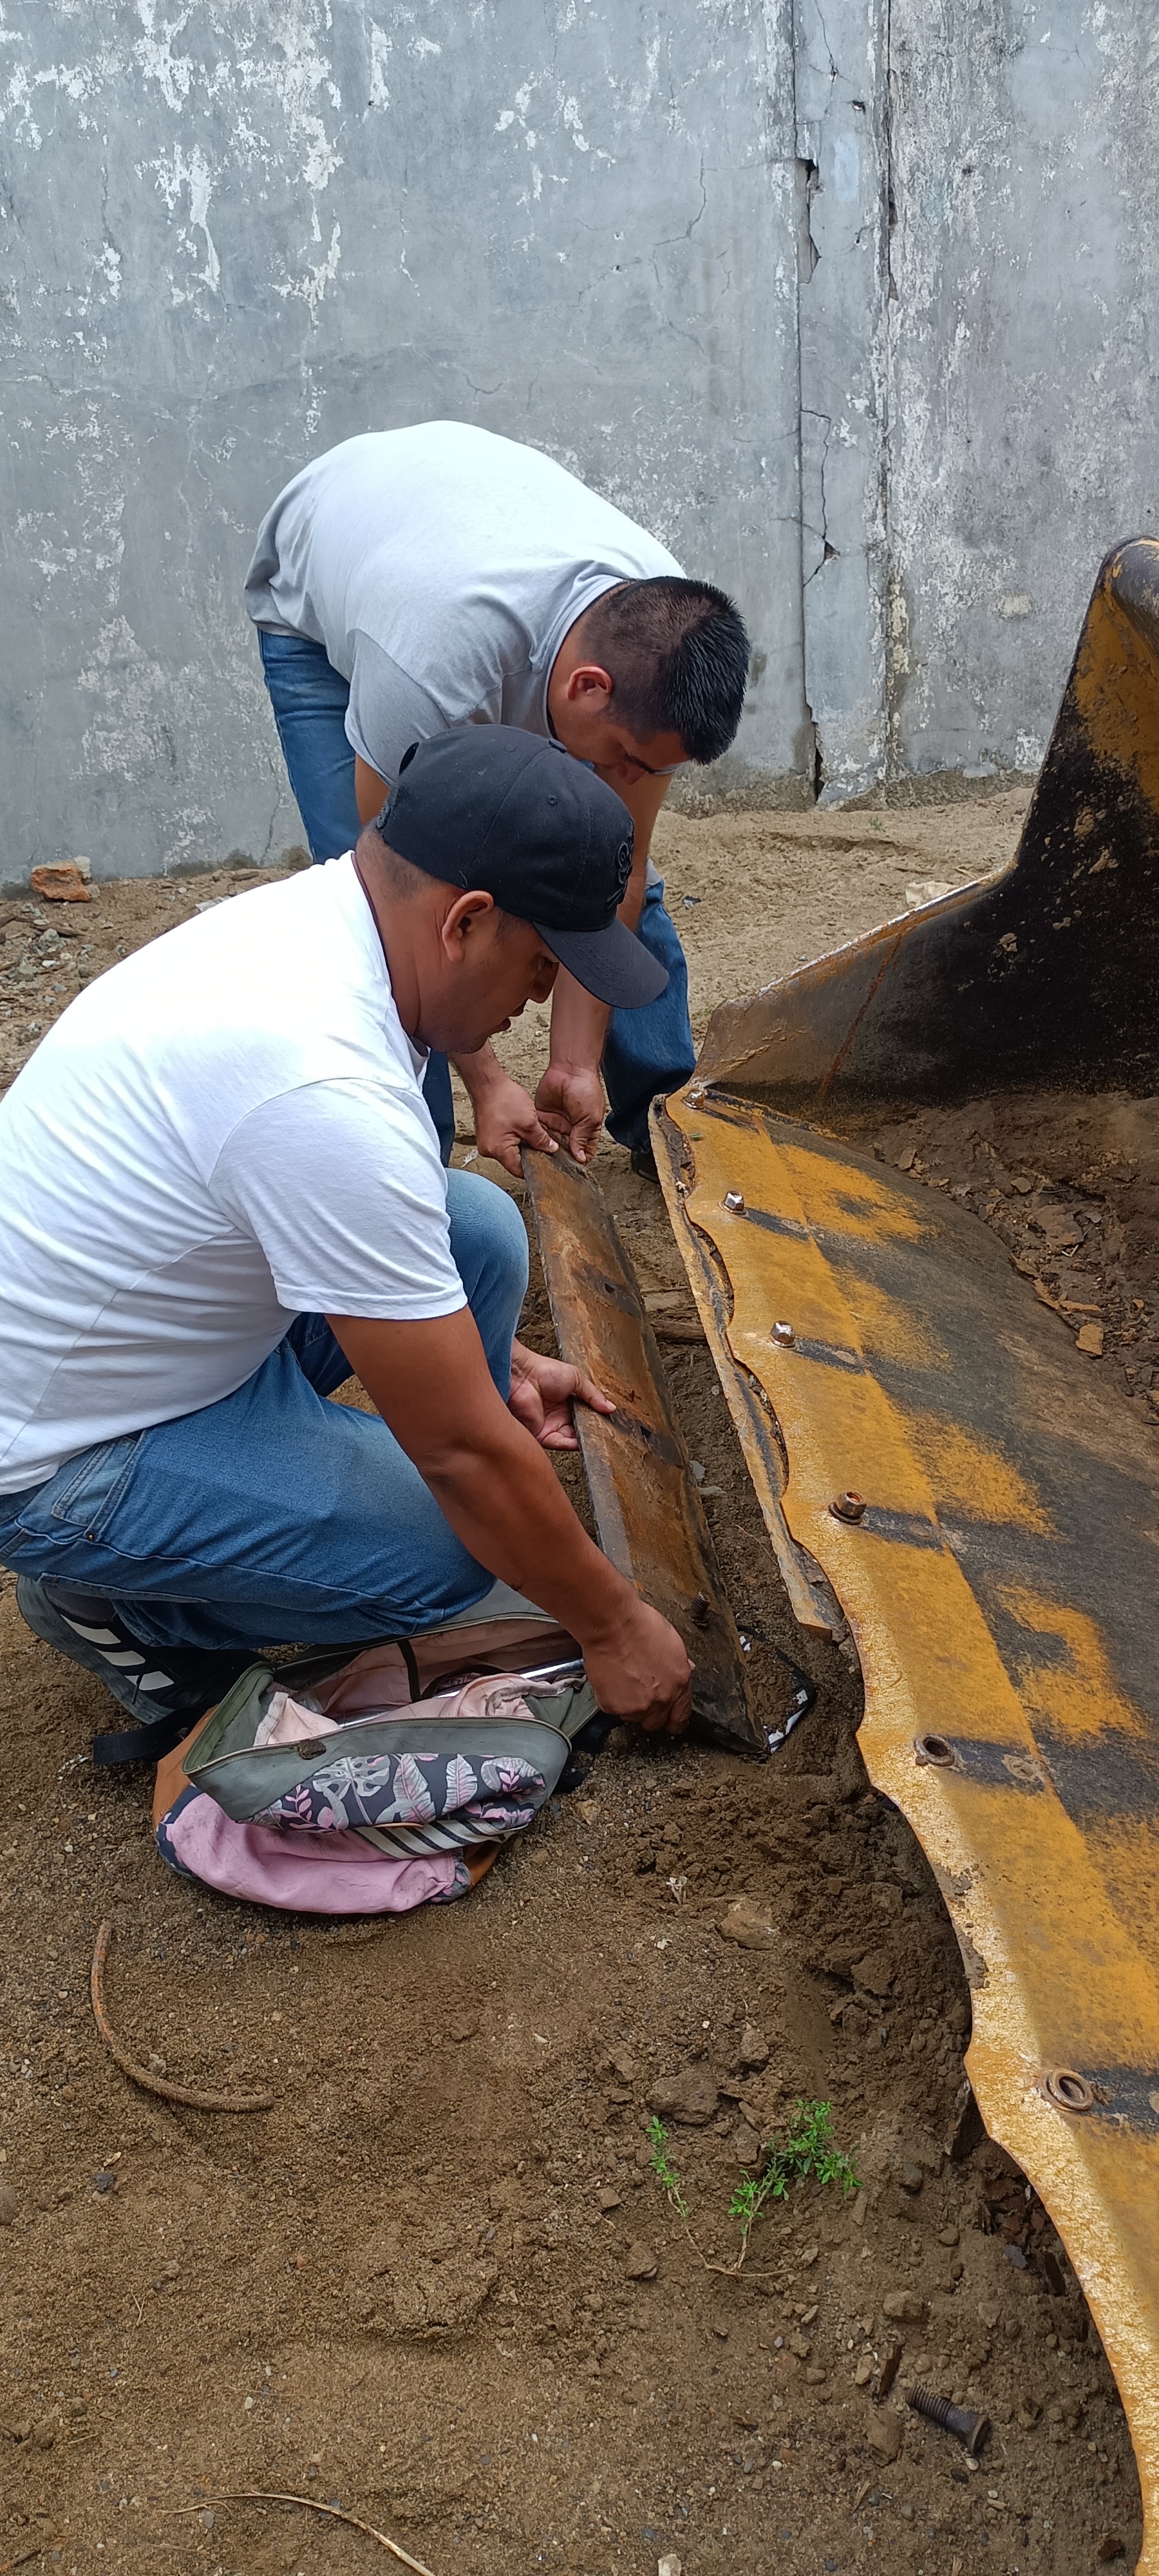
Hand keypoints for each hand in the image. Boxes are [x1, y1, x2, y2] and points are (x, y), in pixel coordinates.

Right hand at [470, 1072, 558, 1178]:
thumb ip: (542, 1140)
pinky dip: (515, 1138)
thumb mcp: (530, 1122)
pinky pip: (505, 1143)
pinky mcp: (488, 1135)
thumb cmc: (503, 1099)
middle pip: (515, 1162)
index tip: (547, 1161)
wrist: (487, 1084)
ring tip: (532, 1134)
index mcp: (498, 1150)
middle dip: (530, 1154)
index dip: (535, 1166)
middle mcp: (489, 1150)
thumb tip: (551, 1150)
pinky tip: (522, 1128)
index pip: (519, 1170)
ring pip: (511, 1152)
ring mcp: (487, 1143)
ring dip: (523, 1144)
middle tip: (544, 1146)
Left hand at [507, 1339, 614, 1450]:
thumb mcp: (577, 1378)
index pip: (587, 1416)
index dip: (598, 1419)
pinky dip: (573, 1444)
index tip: (610, 1422)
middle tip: (608, 1432)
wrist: (522, 1375)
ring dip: (586, 1439)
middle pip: (581, 1429)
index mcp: (568, 1401)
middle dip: (594, 1431)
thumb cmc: (543, 1370)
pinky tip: (584, 1441)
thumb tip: (610, 1408)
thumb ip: (594, 1395)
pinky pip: (560, 1444)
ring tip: (599, 1437)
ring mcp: (551, 1426)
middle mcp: (560, 1415)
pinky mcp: (542, 1435)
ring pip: (573, 1439)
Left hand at [534, 1061, 605, 1164]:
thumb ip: (582, 1137)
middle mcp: (570, 1129)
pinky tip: (532, 1147)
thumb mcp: (590, 1117)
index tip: (570, 1171)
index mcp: (586, 1131)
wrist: (569, 1069)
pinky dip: (534, 1139)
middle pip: (564, 1151)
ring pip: (549, 1144)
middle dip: (559, 1159)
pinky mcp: (543, 1117)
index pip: (583, 1153)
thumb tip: (579, 1158)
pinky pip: (537, 1131)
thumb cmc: (586, 1089)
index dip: (578, 1162)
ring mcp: (556, 1124)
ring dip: (545, 1151)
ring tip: (541, 1160)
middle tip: (553, 1168)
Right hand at [581, 1596, 693, 1734]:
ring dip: (629, 1704)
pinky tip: (611, 1679)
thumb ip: (677, 1666)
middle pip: (656, 1723)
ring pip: (633, 1717)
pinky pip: (612, 1709)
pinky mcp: (613, 1707)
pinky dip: (610, 1697)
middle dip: (649, 1711)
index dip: (673, 1718)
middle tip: (640, 1692)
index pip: (681, 1717)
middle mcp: (661, 1700)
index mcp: (680, 1684)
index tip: (669, 1718)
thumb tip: (679, 1672)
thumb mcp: (673, 1644)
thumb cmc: (639, 1626)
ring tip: (623, 1680)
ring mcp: (636, 1706)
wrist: (612, 1624)